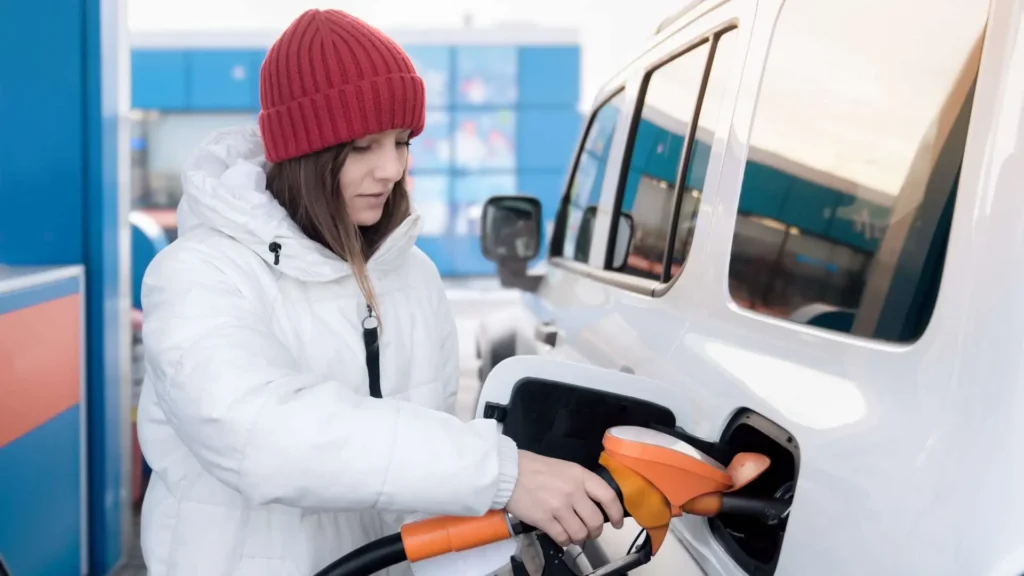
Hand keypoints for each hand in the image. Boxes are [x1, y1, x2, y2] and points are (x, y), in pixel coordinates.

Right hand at [506, 450, 624, 547]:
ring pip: (580, 533)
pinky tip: (561, 536)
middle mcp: (573, 491)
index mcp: (580, 475)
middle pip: (595, 521)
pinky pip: (563, 538)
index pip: (608, 497)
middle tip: (590, 532)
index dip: (617, 513)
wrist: (509, 472)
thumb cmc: (536, 469)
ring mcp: (559, 506)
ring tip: (574, 535)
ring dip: (579, 538)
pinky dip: (565, 541)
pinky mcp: (544, 519)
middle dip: (595, 531)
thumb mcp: (565, 468)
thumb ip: (581, 484)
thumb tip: (594, 504)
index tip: (618, 523)